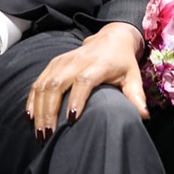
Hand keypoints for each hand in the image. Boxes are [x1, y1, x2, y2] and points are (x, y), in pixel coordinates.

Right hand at [26, 23, 146, 141]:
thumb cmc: (122, 62)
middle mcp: (77, 60)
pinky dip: (32, 99)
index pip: (83, 81)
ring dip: (39, 109)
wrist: (111, 38)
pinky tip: (30, 117)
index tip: (71, 120)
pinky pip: (38, 82)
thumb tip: (143, 115)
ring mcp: (62, 61)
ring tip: (39, 132)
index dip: (76, 99)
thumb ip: (136, 95)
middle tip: (48, 135)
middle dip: (49, 111)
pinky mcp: (53, 63)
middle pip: (57, 84)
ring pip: (44, 84)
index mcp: (98, 64)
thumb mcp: (133, 76)